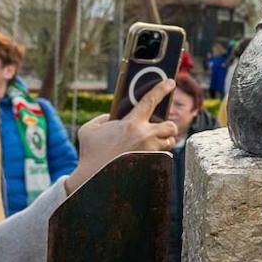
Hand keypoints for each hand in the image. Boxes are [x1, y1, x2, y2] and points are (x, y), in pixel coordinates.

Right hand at [65, 79, 179, 193]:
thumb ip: (102, 119)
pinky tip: (146, 159)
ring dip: (163, 142)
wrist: (93, 180)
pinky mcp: (153, 164)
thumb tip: (111, 117)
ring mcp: (151, 151)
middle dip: (167, 128)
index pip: (150, 101)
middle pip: (171, 126)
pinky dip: (158, 156)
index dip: (161, 89)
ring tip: (149, 146)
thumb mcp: (89, 130)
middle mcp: (145, 136)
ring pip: (170, 142)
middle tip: (158, 130)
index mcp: (131, 124)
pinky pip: (164, 157)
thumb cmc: (90, 154)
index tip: (170, 82)